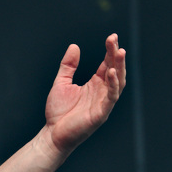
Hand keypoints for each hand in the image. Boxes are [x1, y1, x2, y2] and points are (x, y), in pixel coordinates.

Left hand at [38, 33, 125, 157]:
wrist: (52, 134)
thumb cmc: (58, 111)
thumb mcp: (61, 83)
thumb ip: (68, 66)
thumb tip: (74, 46)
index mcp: (95, 84)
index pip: (107, 64)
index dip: (110, 51)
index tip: (111, 37)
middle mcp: (102, 92)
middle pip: (115, 70)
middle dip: (116, 55)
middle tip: (115, 40)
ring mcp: (103, 103)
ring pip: (118, 83)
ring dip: (119, 68)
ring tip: (119, 52)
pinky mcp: (101, 114)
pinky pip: (111, 98)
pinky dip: (113, 85)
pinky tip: (111, 73)